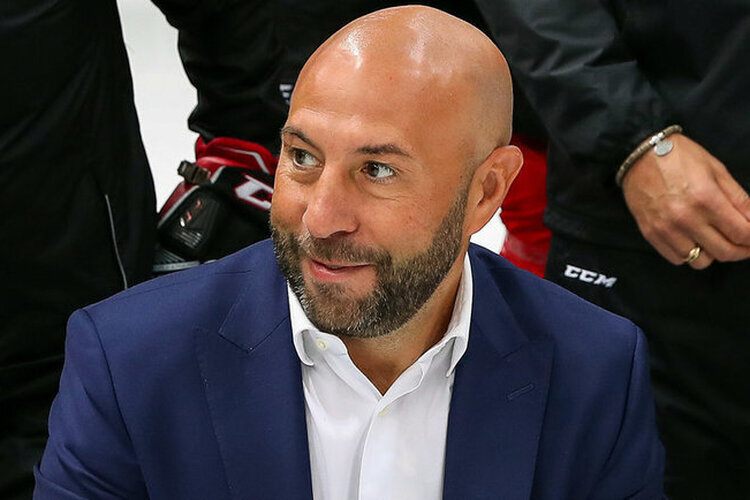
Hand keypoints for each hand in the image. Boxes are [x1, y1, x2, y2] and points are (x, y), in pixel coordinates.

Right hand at [622, 133, 749, 268]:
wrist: (638, 156)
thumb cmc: (678, 157)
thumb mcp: (716, 170)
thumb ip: (738, 198)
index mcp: (706, 198)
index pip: (741, 233)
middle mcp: (686, 218)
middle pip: (724, 252)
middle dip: (741, 251)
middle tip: (744, 245)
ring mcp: (666, 229)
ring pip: (700, 261)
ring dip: (712, 253)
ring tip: (713, 240)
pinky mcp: (651, 234)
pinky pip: (677, 259)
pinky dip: (688, 254)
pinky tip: (691, 239)